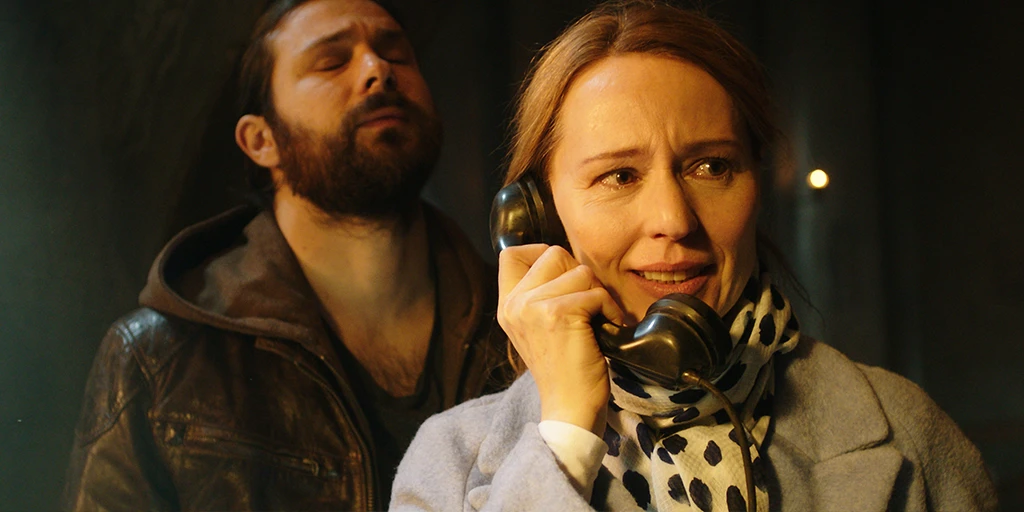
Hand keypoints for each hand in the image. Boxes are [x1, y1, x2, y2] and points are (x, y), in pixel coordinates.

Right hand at [497, 244, 624, 434]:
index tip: (562, 276)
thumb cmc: (563, 368)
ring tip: (595, 321)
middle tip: (586, 306)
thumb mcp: (538, 327)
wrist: (568, 407)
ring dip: (597, 295)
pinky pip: (596, 293)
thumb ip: (539, 295)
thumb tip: (564, 261)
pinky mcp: (558, 313)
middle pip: (553, 253)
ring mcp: (533, 307)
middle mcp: (514, 303)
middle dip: (578, 275)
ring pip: (579, 271)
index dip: (541, 252)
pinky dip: (609, 310)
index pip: (511, 253)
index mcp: (506, 305)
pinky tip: (605, 331)